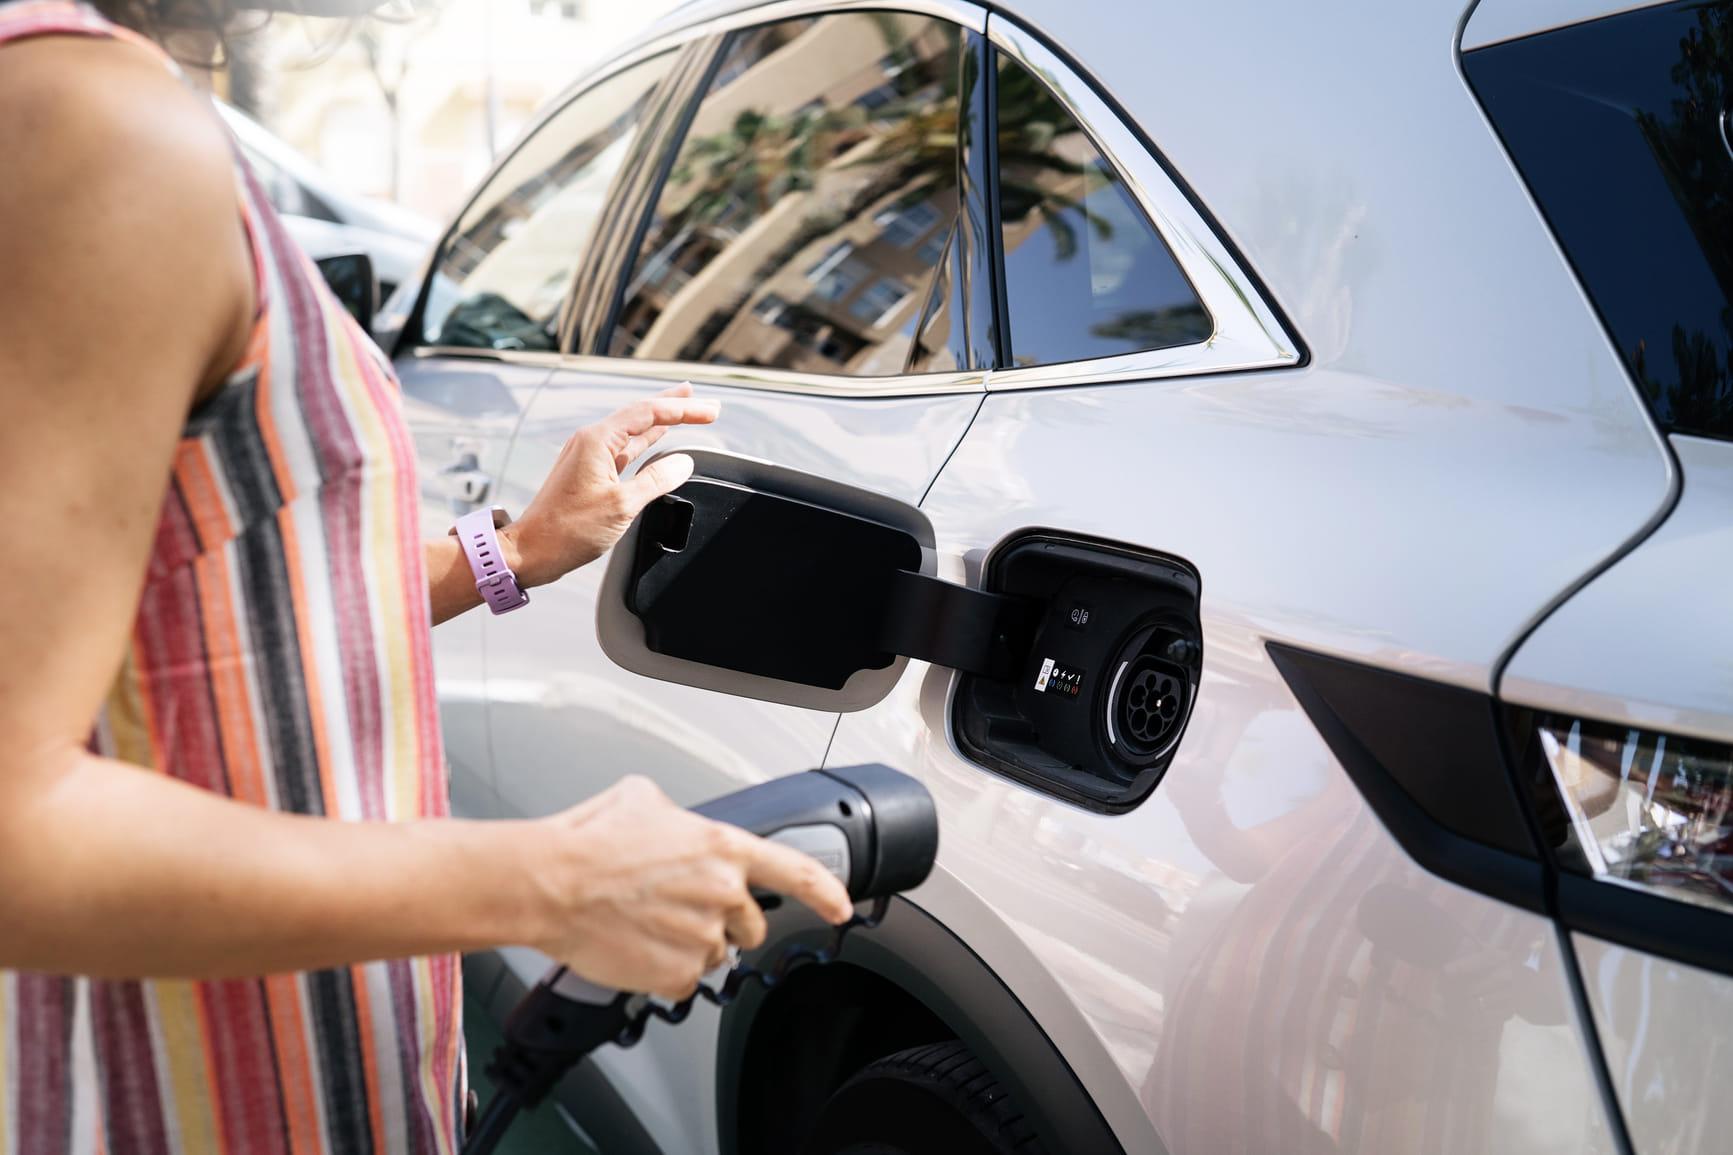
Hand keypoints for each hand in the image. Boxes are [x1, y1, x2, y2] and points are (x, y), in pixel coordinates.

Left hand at [502, 384, 719, 588]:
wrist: (532, 550)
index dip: (683, 410)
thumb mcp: (622, 505)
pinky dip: (645, 442)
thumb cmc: (567, 530)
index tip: (711, 410)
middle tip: (699, 397)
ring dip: (659, 422)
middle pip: (639, 414)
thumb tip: (682, 464)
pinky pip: (623, 449)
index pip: (649, 413)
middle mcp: (590, 442)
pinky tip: (657, 440)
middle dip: (672, 405)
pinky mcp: (587, 472)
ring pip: (632, 431)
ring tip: (683, 410)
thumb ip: (656, 480)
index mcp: (597, 441)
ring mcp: (588, 456)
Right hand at [523, 776, 854, 999]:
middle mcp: (721, 892)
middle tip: (680, 911)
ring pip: (716, 954)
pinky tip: (639, 949)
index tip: (840, 907)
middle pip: (749, 925)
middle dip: (724, 922)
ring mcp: (702, 937)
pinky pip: (686, 982)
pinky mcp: (677, 973)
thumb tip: (675, 823)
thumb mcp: (642, 799)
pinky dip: (666, 972)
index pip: (795, 872)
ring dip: (691, 945)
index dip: (825, 892)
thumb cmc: (588, 842)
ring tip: (648, 925)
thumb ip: (678, 815)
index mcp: (721, 848)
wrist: (550, 884)